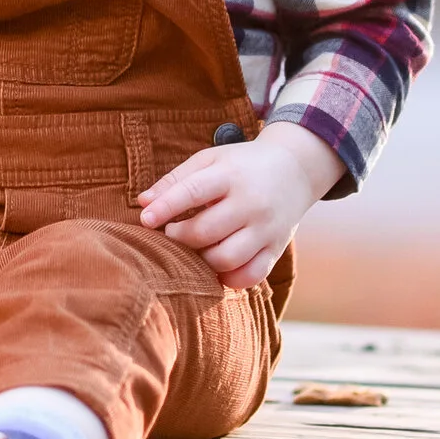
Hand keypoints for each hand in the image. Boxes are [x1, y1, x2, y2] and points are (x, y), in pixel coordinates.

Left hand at [135, 122, 343, 289]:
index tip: (145, 219)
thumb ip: (175, 181)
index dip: (166, 207)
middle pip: (206, 231)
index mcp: (230, 175)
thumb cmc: (242, 165)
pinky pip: (251, 275)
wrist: (296, 169)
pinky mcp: (276, 248)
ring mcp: (266, 229)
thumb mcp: (210, 160)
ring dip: (201, 260)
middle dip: (179, 237)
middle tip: (172, 232)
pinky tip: (217, 267)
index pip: (193, 191)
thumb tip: (143, 203)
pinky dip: (230, 278)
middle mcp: (251, 203)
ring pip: (226, 258)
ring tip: (195, 249)